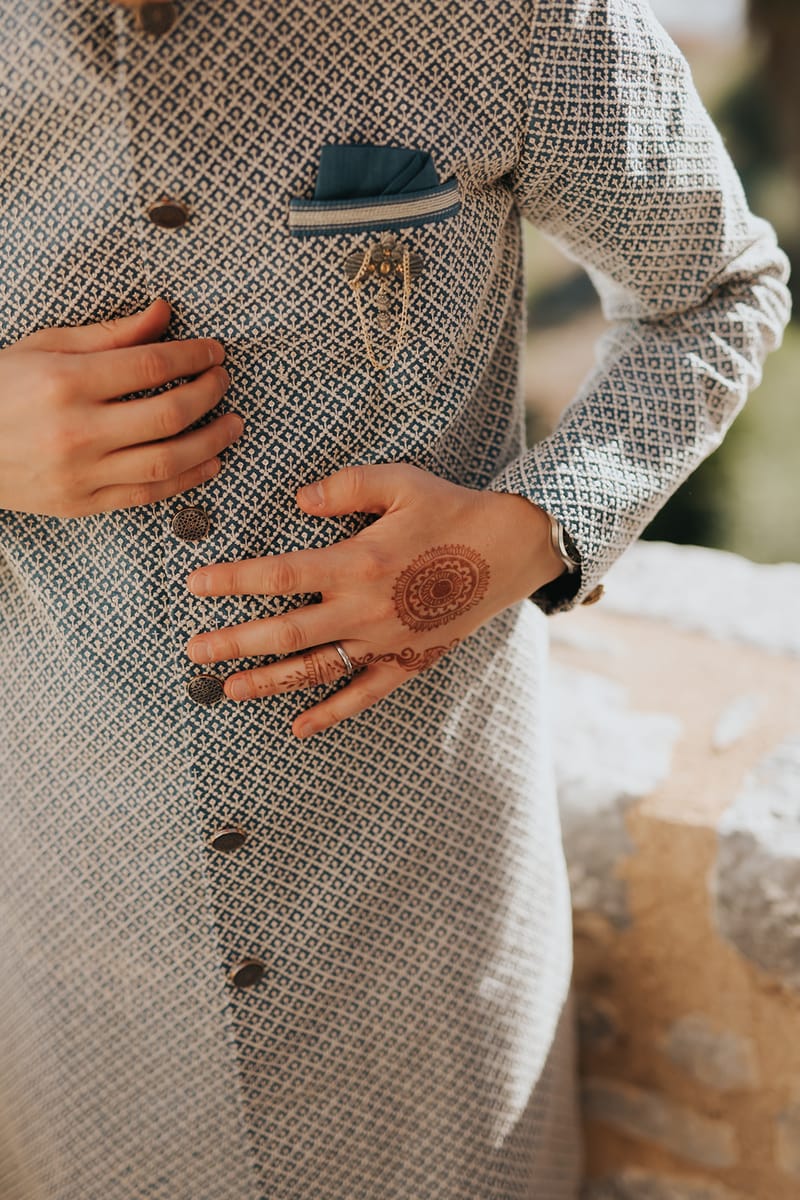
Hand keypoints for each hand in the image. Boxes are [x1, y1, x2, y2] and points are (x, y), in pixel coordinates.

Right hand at [0, 299, 241, 516]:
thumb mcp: (46, 347)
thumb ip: (111, 335)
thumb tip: (164, 313)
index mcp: (65, 382)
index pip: (151, 366)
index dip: (193, 356)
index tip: (214, 351)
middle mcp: (76, 431)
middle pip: (168, 414)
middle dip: (209, 394)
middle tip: (224, 381)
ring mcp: (80, 474)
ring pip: (167, 462)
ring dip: (211, 442)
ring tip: (233, 425)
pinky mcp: (81, 504)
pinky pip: (147, 494)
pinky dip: (186, 479)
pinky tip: (209, 462)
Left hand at [185, 464, 563, 737]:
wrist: (510, 550)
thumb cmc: (452, 510)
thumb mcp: (400, 482)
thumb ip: (345, 487)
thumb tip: (299, 499)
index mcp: (358, 562)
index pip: (280, 575)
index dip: (233, 581)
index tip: (196, 585)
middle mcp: (365, 609)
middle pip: (285, 632)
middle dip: (234, 642)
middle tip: (194, 651)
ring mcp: (385, 641)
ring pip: (315, 669)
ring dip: (268, 682)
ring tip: (228, 690)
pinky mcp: (407, 660)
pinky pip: (363, 695)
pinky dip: (331, 713)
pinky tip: (299, 727)